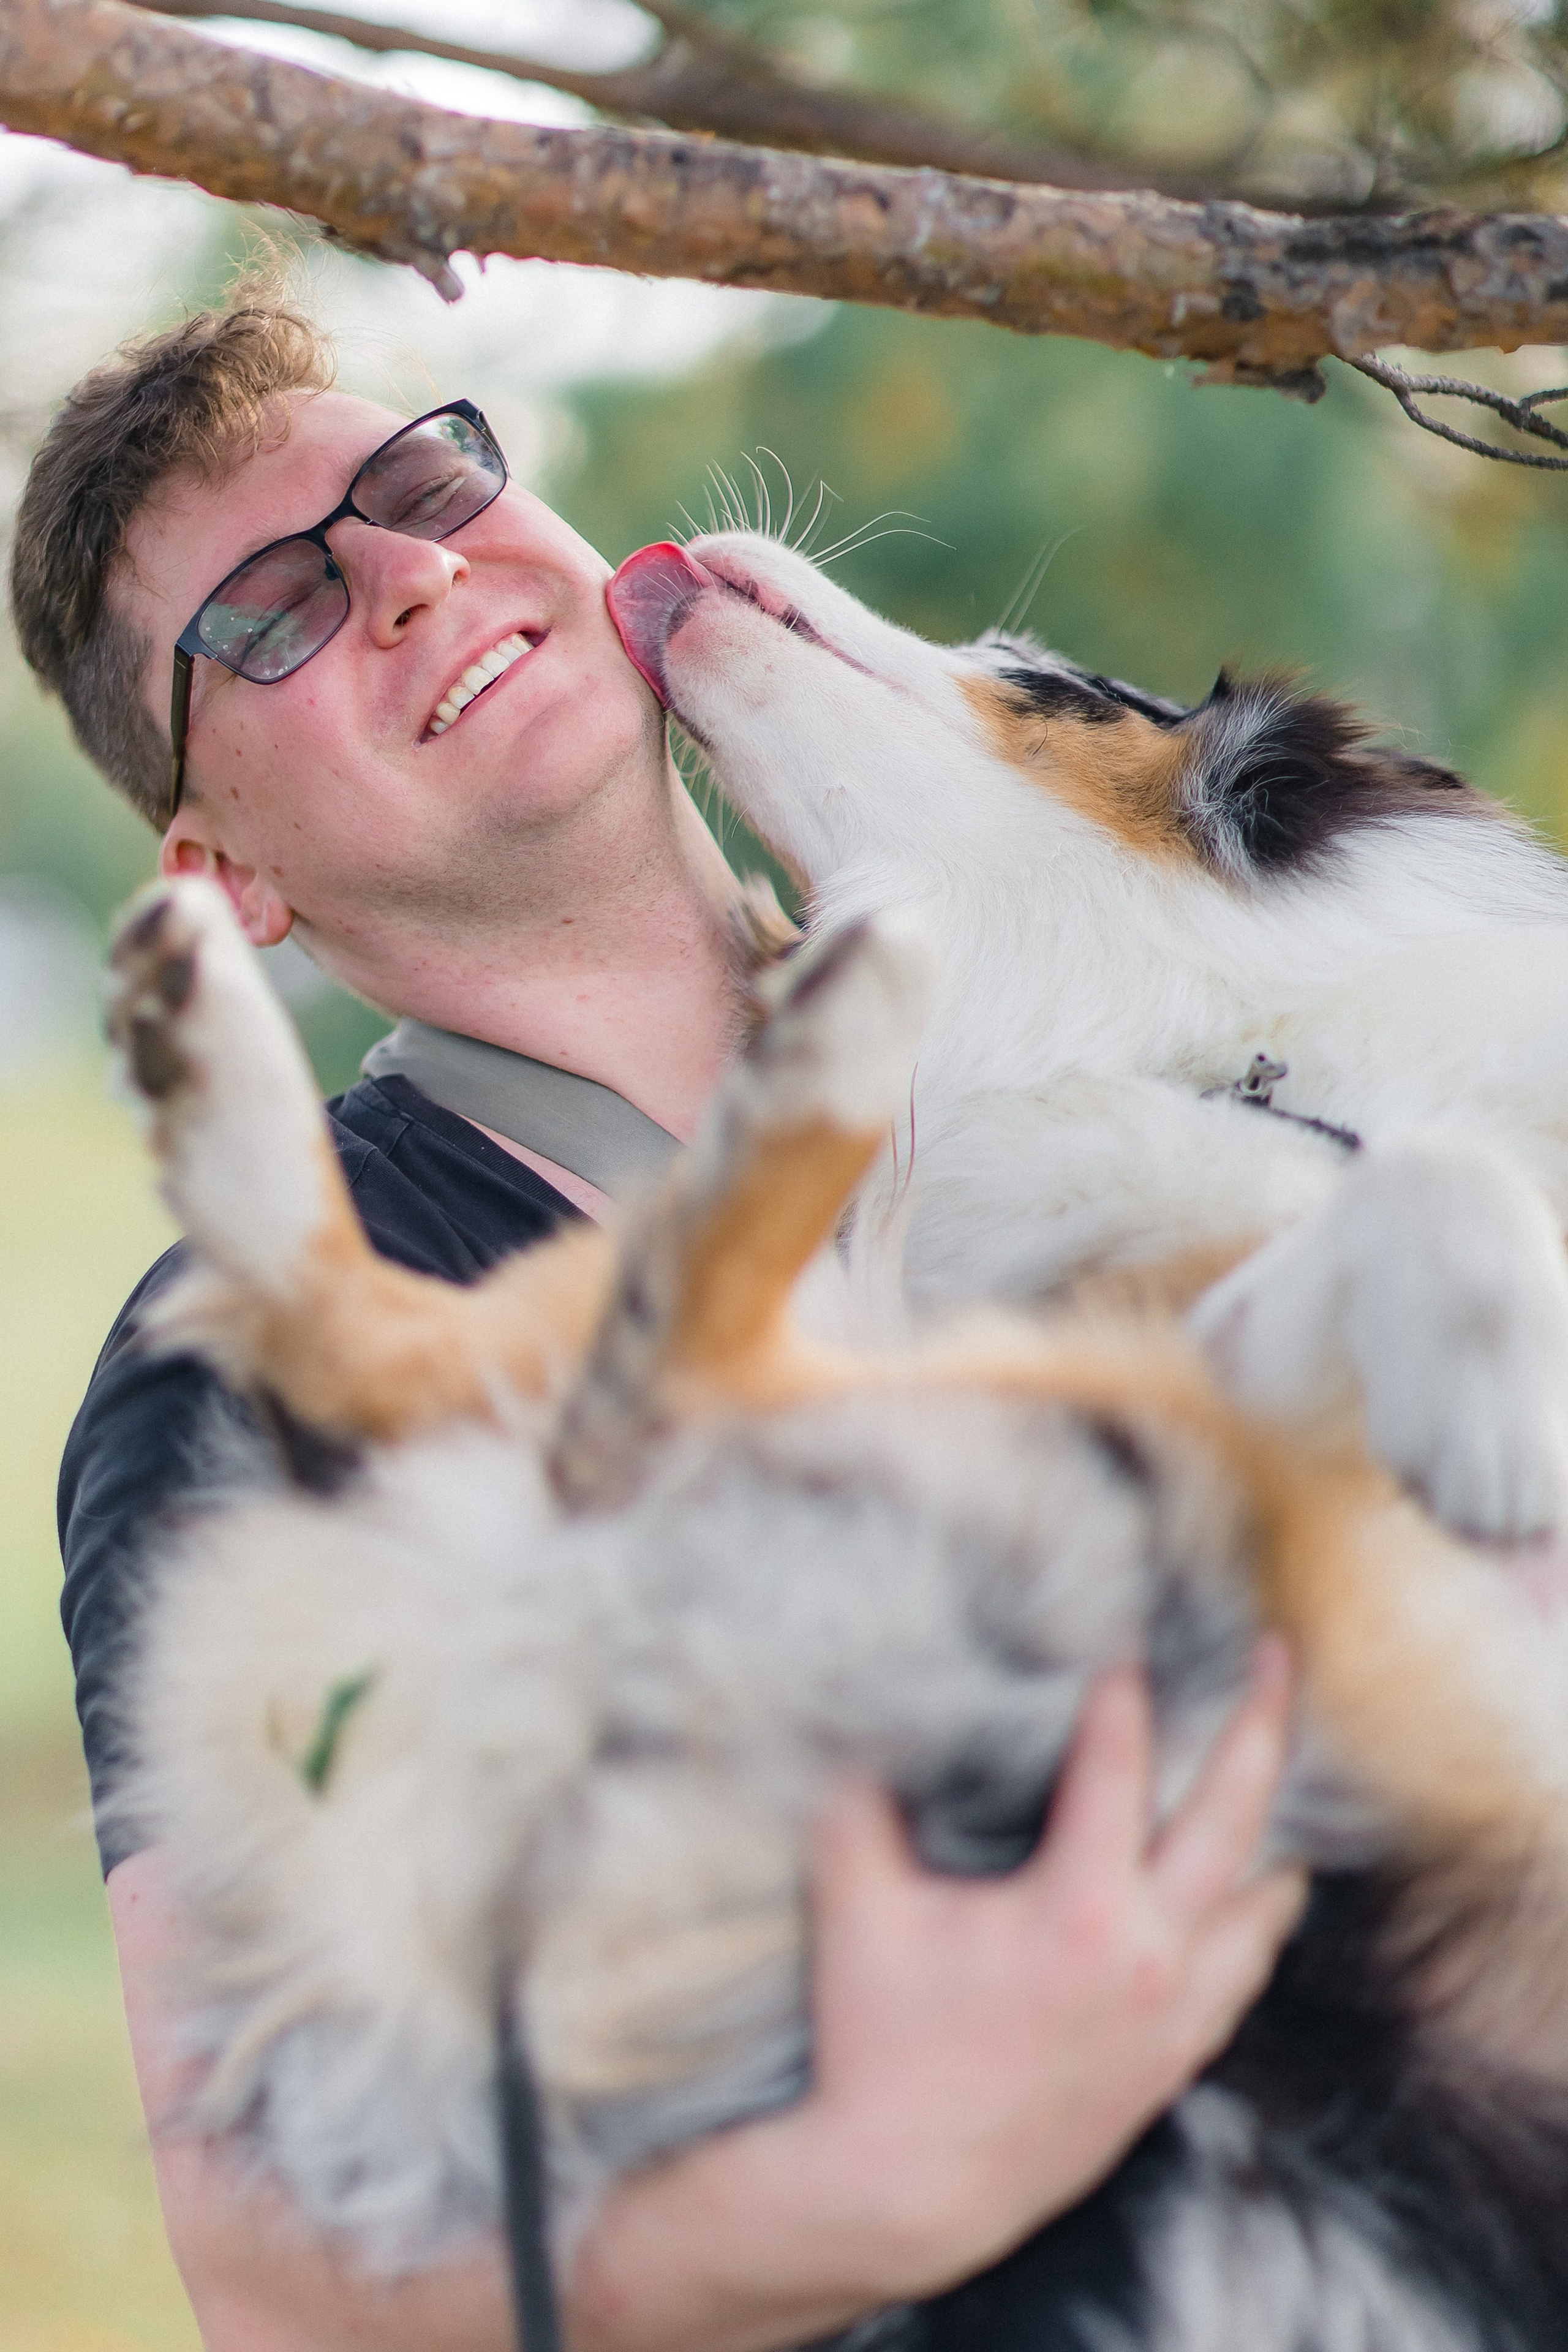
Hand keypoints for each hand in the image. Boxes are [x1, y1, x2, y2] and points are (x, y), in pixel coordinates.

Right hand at [795, 1637, 1304, 2298]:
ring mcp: (1171, 2014)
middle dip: (1258, 1721)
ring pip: (1262, 1904)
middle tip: (1276, 1657)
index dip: (1119, 1698)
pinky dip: (1260, 1923)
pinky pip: (1245, 1978)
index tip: (1124, 1652)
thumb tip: (860, 1732)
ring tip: (1280, 1775)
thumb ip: (861, 1808)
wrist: (909, 2189)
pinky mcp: (1172, 2062)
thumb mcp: (857, 1909)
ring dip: (1272, 1830)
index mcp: (1077, 1906)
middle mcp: (1148, 1954)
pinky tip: (1258, 1900)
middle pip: (1233, 1813)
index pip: (1116, 1767)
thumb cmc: (880, 2043)